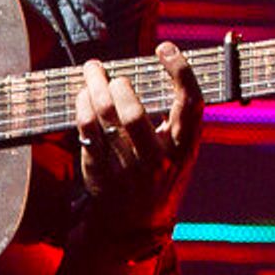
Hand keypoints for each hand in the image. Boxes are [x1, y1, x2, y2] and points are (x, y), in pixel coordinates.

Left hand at [73, 42, 202, 260]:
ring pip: (107, 118)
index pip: (191, 103)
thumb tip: (156, 69)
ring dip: (95, 87)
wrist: (136, 227)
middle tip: (106, 69)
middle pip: (134, 113)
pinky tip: (83, 96)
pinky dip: (82, 107)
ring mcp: (127, 169)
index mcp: (184, 148)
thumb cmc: (159, 175)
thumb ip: (174, 118)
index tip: (165, 48)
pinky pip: (87, 132)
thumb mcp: (179, 152)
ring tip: (92, 72)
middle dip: (117, 84)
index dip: (180, 71)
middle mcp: (158, 159)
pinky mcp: (101, 174)